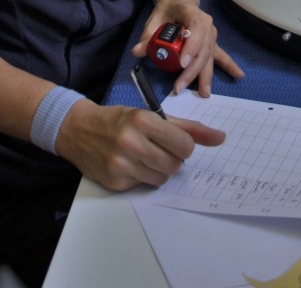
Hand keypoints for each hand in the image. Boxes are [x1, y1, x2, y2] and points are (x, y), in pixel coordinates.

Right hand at [57, 97, 225, 190]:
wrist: (79, 129)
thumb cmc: (120, 119)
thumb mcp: (152, 115)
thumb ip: (188, 127)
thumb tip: (221, 138)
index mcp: (144, 120)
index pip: (185, 145)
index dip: (183, 146)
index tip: (173, 141)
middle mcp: (132, 141)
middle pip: (175, 165)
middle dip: (171, 158)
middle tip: (157, 149)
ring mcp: (121, 164)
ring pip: (162, 178)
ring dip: (158, 169)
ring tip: (144, 156)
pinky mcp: (115, 181)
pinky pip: (144, 185)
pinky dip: (142, 177)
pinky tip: (129, 164)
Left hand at [130, 0, 243, 96]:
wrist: (180, 0)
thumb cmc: (168, 8)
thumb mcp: (155, 18)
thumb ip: (148, 36)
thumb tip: (137, 51)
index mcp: (193, 14)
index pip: (196, 30)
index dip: (190, 47)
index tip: (182, 64)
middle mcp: (207, 26)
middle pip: (202, 50)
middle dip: (192, 71)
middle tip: (179, 86)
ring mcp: (212, 35)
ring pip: (209, 57)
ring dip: (205, 76)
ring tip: (204, 93)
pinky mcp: (212, 44)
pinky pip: (221, 56)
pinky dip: (229, 66)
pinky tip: (239, 75)